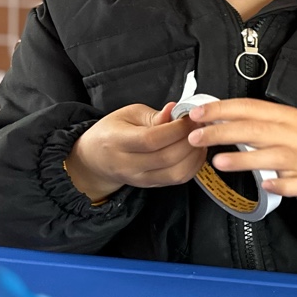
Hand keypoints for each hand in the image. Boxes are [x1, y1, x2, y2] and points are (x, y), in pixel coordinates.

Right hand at [67, 102, 205, 202]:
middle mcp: (127, 164)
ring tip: (200, 138)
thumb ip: (153, 115)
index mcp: (117, 142)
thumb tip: (175, 110)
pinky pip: (178, 179)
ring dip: (195, 155)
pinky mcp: (151, 186)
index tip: (191, 117)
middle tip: (201, 126)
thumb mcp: (127, 115)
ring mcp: (140, 179)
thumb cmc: (111, 132)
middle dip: (191, 140)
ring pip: (176, 173)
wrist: (95, 159)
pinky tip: (196, 151)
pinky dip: (193, 166)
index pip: (152, 139)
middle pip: (167, 157)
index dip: (177, 129)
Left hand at [184, 99, 296, 197]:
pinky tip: (266, 185)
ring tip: (218, 161)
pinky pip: (293, 185)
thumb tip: (215, 117)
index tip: (197, 114)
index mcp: (285, 116)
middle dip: (222, 133)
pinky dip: (280, 185)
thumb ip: (254, 118)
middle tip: (196, 137)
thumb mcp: (284, 119)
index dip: (222, 110)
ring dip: (244, 159)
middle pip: (255, 131)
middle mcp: (293, 135)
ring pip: (271, 157)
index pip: (250, 108)